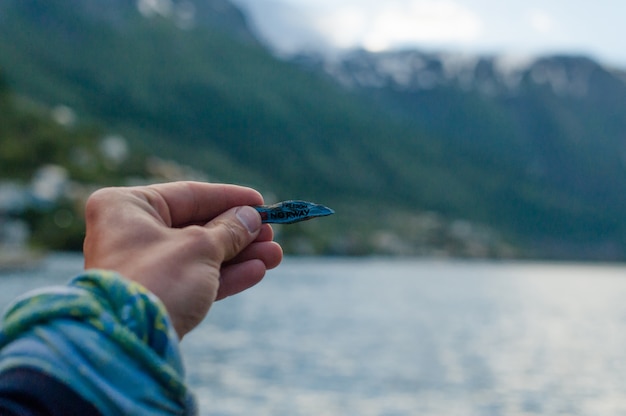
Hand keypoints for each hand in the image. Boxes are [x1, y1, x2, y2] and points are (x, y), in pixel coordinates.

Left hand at [82, 181, 282, 337]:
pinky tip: (256, 272)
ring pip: (199, 255)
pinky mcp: (155, 294)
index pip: (188, 194)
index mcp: (127, 206)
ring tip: (275, 256)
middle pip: (196, 225)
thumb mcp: (199, 248)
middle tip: (272, 234)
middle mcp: (130, 232)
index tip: (261, 203)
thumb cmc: (158, 281)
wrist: (130, 343)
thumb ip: (230, 230)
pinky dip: (224, 276)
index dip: (229, 198)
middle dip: (239, 233)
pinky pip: (194, 278)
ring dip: (239, 256)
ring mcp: (142, 266)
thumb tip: (252, 217)